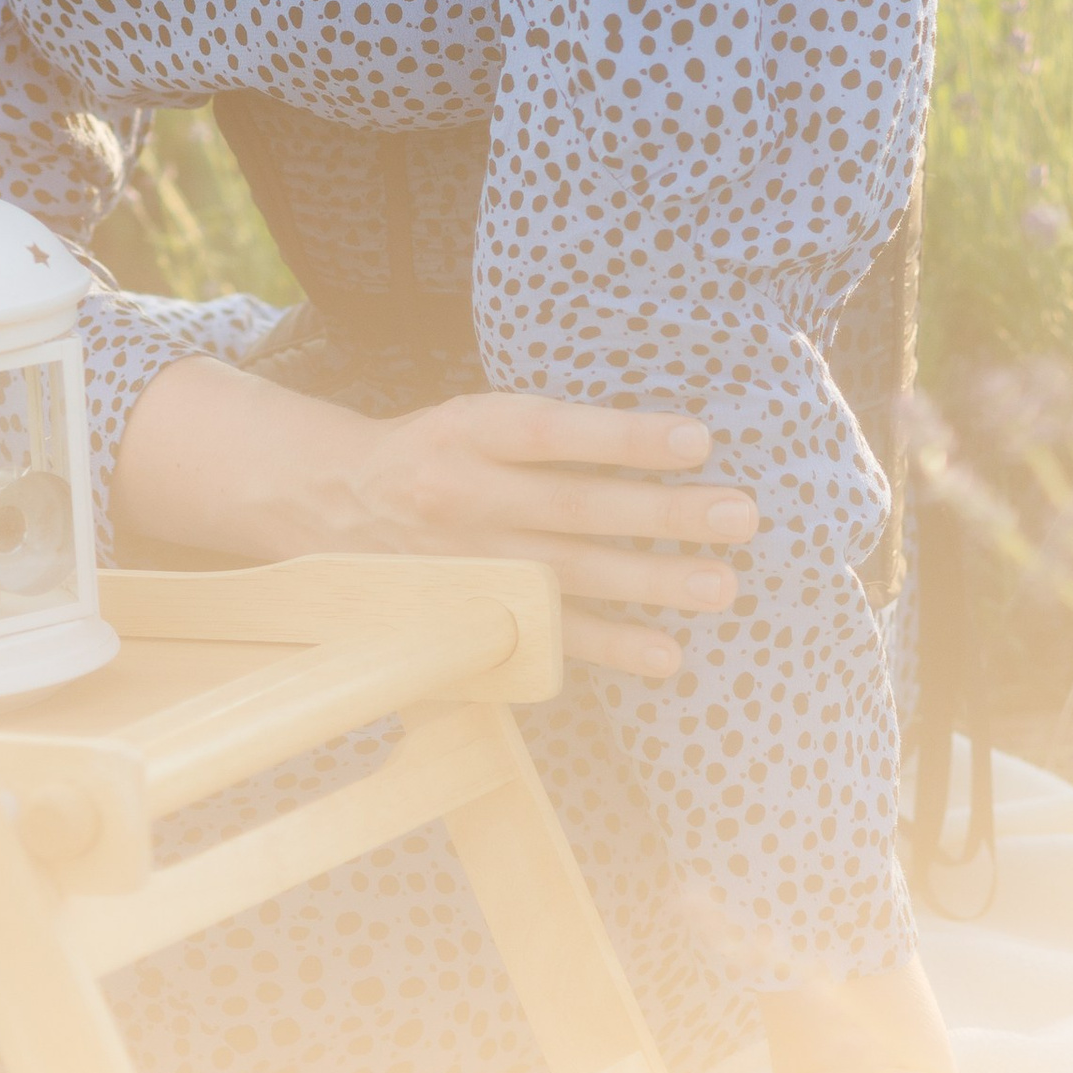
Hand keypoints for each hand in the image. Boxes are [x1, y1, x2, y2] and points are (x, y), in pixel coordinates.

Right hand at [110, 362, 757, 678]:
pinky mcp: (468, 611)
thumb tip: (665, 438)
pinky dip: (608, 646)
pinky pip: (545, 634)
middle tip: (742, 515)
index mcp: (466, 431)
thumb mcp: (473, 417)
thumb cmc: (433, 451)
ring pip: (568, 575)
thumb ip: (547, 431)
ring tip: (723, 586)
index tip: (698, 439)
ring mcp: (467, 562)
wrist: (329, 505)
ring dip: (649, 583)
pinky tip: (666, 654)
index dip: (622, 437)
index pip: (552, 432)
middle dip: (662, 514)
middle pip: (573, 507)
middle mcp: (464, 496)